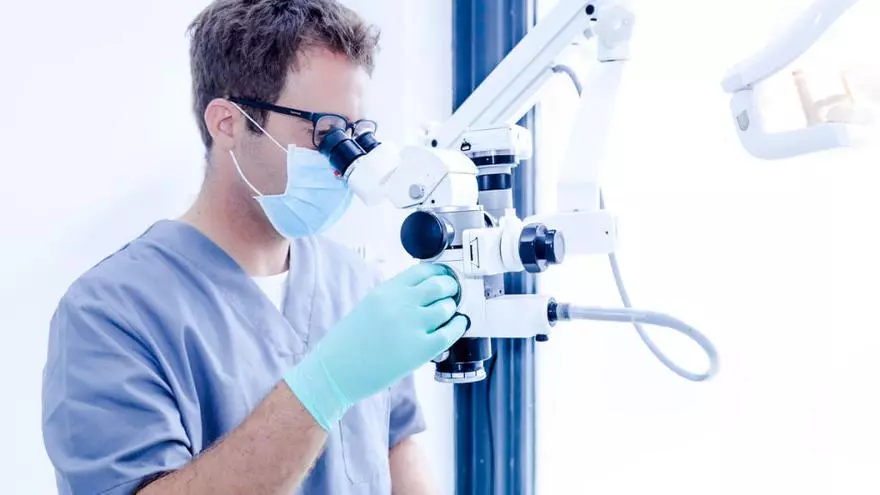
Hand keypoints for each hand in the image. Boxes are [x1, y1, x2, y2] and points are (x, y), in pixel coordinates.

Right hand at [284, 263, 466, 429]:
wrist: (336, 372)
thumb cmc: (349, 343)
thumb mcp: (368, 307)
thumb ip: (394, 298)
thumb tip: (422, 293)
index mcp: (386, 291)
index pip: (422, 270)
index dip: (439, 272)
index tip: (445, 276)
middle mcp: (400, 304)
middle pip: (439, 285)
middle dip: (450, 287)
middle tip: (453, 293)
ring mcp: (411, 326)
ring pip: (446, 307)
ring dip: (452, 308)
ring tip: (450, 312)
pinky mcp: (420, 350)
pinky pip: (450, 332)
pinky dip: (459, 326)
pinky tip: (458, 325)